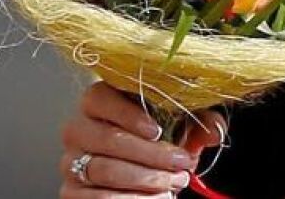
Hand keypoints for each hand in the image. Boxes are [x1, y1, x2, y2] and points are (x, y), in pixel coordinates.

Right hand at [59, 82, 226, 196]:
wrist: (139, 182)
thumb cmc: (154, 146)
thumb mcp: (179, 129)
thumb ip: (198, 123)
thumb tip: (214, 129)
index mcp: (97, 104)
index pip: (98, 97)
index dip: (127, 113)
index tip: (156, 130)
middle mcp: (77, 130)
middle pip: (106, 138)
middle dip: (149, 154)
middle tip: (179, 163)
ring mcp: (70, 162)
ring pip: (103, 169)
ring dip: (144, 178)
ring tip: (173, 182)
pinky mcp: (71, 193)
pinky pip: (97, 198)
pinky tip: (155, 198)